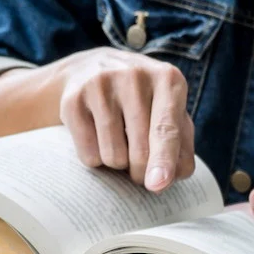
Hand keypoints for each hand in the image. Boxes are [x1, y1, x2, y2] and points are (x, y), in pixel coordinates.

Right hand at [54, 47, 195, 191]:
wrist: (92, 69)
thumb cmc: (142, 103)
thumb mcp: (169, 115)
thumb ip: (180, 147)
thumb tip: (169, 178)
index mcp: (168, 79)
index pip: (167, 129)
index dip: (164, 160)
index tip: (158, 184)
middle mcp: (134, 76)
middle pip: (140, 152)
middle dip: (141, 172)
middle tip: (139, 167)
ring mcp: (101, 84)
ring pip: (113, 157)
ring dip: (117, 164)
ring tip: (118, 141)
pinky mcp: (73, 100)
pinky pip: (88, 155)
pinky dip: (95, 159)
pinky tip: (96, 137)